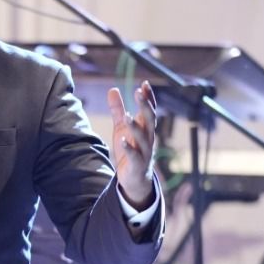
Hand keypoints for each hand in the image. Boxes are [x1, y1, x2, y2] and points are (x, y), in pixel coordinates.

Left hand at [107, 81, 156, 209]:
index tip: (144, 84)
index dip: (148, 98)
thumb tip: (112, 89)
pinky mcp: (137, 165)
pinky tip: (123, 140)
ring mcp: (144, 152)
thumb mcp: (121, 128)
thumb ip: (117, 110)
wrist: (134, 179)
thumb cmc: (129, 151)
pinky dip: (129, 148)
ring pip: (143, 138)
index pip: (150, 110)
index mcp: (146, 129)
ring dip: (136, 127)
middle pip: (150, 120)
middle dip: (145, 106)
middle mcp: (148, 139)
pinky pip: (134, 156)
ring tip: (127, 116)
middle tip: (138, 93)